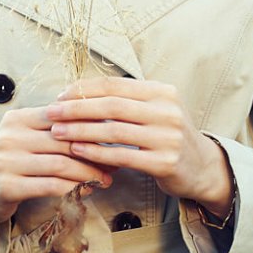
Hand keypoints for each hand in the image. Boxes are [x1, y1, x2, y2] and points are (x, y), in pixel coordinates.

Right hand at [0, 105, 113, 224]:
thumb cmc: (12, 162)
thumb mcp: (27, 137)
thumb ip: (55, 129)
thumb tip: (101, 124)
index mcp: (17, 118)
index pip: (61, 116)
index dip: (90, 125)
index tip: (114, 135)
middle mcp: (10, 136)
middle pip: (64, 140)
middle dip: (95, 152)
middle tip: (116, 162)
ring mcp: (6, 161)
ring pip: (60, 164)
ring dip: (88, 173)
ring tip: (106, 179)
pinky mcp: (7, 186)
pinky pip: (50, 186)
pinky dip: (73, 189)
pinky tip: (87, 191)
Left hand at [45, 77, 233, 213]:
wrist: (202, 167)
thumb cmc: (168, 136)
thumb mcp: (156, 110)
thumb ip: (127, 100)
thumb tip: (79, 92)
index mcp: (162, 92)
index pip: (114, 85)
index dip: (84, 89)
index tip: (60, 96)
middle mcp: (167, 111)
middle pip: (112, 106)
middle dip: (76, 109)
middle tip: (51, 113)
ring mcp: (168, 137)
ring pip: (114, 130)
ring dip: (80, 131)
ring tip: (58, 133)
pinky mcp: (164, 163)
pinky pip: (122, 156)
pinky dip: (96, 153)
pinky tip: (77, 151)